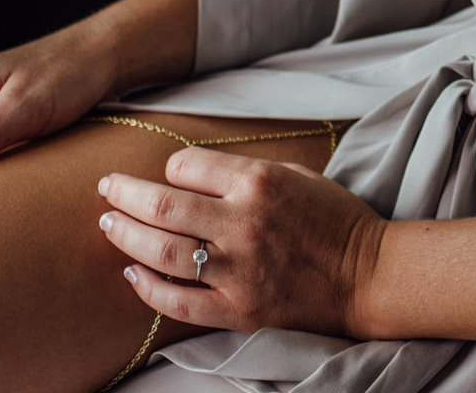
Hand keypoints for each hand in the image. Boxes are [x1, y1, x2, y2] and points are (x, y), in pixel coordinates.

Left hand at [98, 147, 387, 336]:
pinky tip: (132, 274)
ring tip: (108, 225)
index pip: (187, 166)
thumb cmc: (336, 220)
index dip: (169, 168)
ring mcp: (238, 270)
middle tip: (106, 189)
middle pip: (161, 205)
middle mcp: (243, 223)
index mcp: (260, 182)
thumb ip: (246, 173)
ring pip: (160, 251)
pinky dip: (148, 288)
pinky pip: (177, 301)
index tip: (168, 175)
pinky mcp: (238, 309)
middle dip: (124, 194)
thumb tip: (193, 174)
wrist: (370, 275)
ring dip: (126, 235)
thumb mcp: (298, 175)